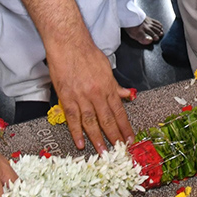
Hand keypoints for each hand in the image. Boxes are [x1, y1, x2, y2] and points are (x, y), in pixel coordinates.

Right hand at [47, 36, 133, 153]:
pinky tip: (80, 143)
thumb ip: (115, 86)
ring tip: (103, 153)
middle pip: (108, 120)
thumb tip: (127, 96)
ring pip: (92, 123)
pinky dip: (77, 132)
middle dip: (115, 137)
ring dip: (98, 139)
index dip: (125, 127)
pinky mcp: (67, 98)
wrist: (69, 44)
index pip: (120, 112)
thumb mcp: (107, 68)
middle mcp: (97, 94)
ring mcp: (82, 97)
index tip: (130, 139)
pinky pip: (73, 119)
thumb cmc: (87, 53)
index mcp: (108, 87)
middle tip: (119, 151)